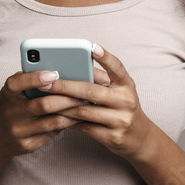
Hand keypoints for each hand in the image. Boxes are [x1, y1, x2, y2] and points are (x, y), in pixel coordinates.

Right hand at [0, 67, 108, 159]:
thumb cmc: (11, 105)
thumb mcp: (14, 90)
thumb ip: (30, 80)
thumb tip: (60, 71)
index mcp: (7, 93)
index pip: (18, 83)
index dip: (36, 78)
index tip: (54, 73)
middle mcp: (11, 112)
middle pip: (43, 105)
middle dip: (67, 98)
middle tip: (85, 92)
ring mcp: (19, 131)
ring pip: (53, 122)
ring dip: (73, 113)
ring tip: (86, 104)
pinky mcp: (28, 145)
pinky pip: (53, 134)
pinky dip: (67, 124)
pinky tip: (78, 118)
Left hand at [43, 43, 154, 160]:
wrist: (139, 138)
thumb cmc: (122, 108)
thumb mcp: (118, 91)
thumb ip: (99, 80)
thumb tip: (72, 68)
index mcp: (127, 85)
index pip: (117, 68)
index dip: (105, 57)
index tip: (92, 47)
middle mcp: (126, 101)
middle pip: (91, 91)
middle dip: (65, 86)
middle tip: (46, 82)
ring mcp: (120, 120)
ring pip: (84, 111)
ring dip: (62, 106)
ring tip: (45, 100)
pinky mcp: (112, 137)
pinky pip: (84, 127)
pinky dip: (69, 121)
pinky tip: (56, 116)